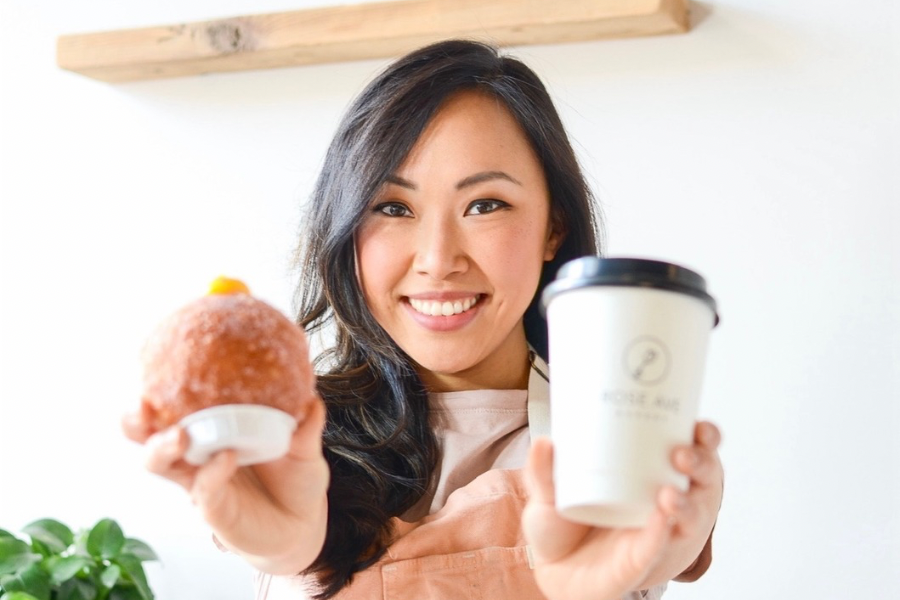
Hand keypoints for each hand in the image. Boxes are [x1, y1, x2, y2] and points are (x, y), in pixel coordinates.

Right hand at [122, 399, 329, 574]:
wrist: (303, 524)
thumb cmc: (294, 480)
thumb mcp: (304, 447)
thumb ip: (306, 425)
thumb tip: (312, 397)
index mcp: (212, 431)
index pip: (171, 408)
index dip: (154, 393)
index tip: (150, 373)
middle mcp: (197, 456)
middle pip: (148, 437)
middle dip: (136, 422)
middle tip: (143, 407)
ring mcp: (201, 482)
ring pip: (161, 465)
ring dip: (163, 447)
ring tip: (181, 435)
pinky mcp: (213, 509)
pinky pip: (203, 488)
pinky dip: (212, 471)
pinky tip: (228, 456)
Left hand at [522, 421, 722, 599]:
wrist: (553, 569)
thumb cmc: (565, 522)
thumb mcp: (550, 490)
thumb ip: (542, 469)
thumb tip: (544, 442)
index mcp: (653, 473)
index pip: (694, 450)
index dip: (705, 437)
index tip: (699, 426)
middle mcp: (666, 501)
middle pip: (703, 481)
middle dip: (703, 464)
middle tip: (681, 454)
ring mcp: (659, 533)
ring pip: (691, 517)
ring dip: (687, 504)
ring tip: (669, 493)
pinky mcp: (642, 561)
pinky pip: (657, 547)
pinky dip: (660, 533)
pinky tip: (661, 520)